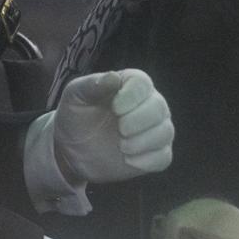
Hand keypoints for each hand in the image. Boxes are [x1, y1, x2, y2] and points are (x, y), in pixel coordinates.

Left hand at [52, 69, 173, 183]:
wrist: (73, 150)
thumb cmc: (77, 117)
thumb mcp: (75, 97)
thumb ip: (91, 85)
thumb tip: (114, 77)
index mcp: (132, 86)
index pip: (143, 83)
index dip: (131, 96)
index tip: (114, 108)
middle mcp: (150, 104)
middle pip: (159, 108)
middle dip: (138, 121)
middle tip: (120, 130)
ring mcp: (155, 130)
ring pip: (165, 133)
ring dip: (142, 142)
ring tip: (122, 146)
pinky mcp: (155, 154)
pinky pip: (163, 157)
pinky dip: (147, 161)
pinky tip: (128, 160)